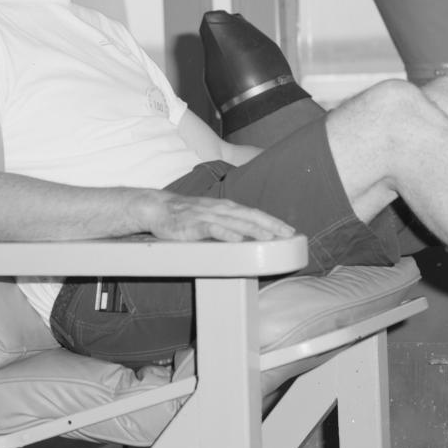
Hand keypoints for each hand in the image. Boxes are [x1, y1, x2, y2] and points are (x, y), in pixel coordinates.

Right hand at [141, 191, 295, 242]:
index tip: (289, 230)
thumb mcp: (212, 215)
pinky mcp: (193, 225)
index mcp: (226, 207)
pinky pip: (212, 229)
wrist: (158, 208)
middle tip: (288, 233)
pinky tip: (236, 240)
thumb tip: (250, 236)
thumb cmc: (187, 214)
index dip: (272, 221)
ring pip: (234, 222)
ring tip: (269, 237)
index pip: (254, 213)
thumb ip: (230, 223)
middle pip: (250, 216)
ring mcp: (207, 216)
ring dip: (253, 229)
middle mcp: (220, 209)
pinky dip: (225, 233)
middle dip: (270, 224)